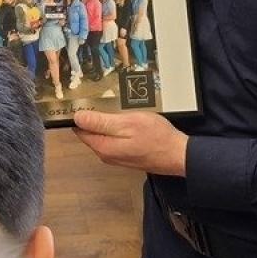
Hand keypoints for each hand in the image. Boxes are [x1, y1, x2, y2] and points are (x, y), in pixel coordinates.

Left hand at [72, 110, 187, 176]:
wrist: (178, 155)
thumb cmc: (156, 138)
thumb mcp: (128, 123)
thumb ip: (101, 122)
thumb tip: (78, 118)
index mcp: (103, 147)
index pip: (80, 130)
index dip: (80, 115)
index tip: (83, 101)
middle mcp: (106, 155)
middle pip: (90, 133)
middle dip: (92, 118)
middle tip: (99, 100)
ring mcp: (116, 157)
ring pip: (102, 136)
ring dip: (104, 123)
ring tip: (112, 107)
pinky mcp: (126, 155)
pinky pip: (113, 139)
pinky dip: (114, 129)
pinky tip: (124, 120)